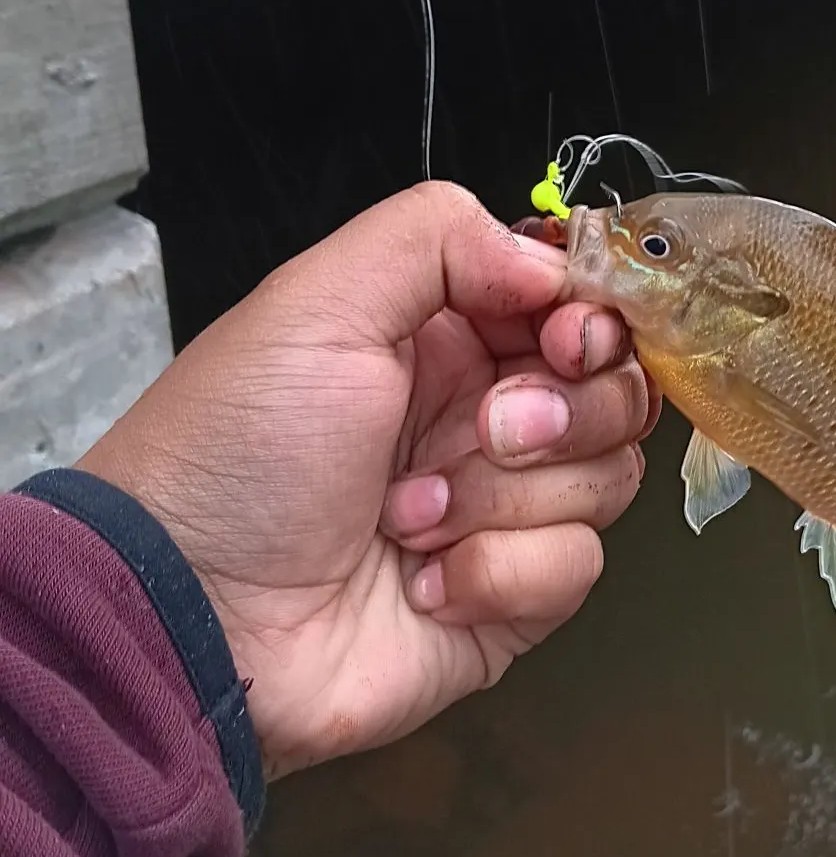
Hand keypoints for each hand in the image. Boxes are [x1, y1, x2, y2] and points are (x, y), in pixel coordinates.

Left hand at [79, 182, 657, 777]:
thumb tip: (551, 267)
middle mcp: (486, 420)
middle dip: (559, 413)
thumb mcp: (315, 305)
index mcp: (447, 339)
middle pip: (614, 393)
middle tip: (485, 433)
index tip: (567, 341)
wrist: (198, 618)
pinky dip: (499, 573)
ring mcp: (505, 511)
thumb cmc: (236, 456)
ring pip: (605, 479)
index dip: (594, 322)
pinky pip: (575, 567)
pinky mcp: (513, 596)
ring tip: (407, 516)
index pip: (578, 309)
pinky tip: (423, 581)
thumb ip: (438, 238)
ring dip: (504, 497)